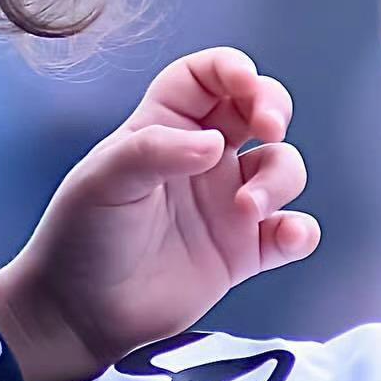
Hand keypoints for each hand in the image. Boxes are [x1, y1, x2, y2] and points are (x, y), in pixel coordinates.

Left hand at [0, 49, 320, 380]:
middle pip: (255, 109)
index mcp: (161, 128)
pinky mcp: (242, 252)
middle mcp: (199, 159)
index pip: (204, 77)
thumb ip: (154, 151)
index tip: (245, 81)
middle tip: (269, 128)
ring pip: (282, 167)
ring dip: (280, 179)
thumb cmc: (80, 236)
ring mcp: (224, 204)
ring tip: (247, 210)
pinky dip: (301, 230)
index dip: (231, 68)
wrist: (80, 311)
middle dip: (273, 108)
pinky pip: (292, 231)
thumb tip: (216, 144)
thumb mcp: (103, 180)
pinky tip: (282, 237)